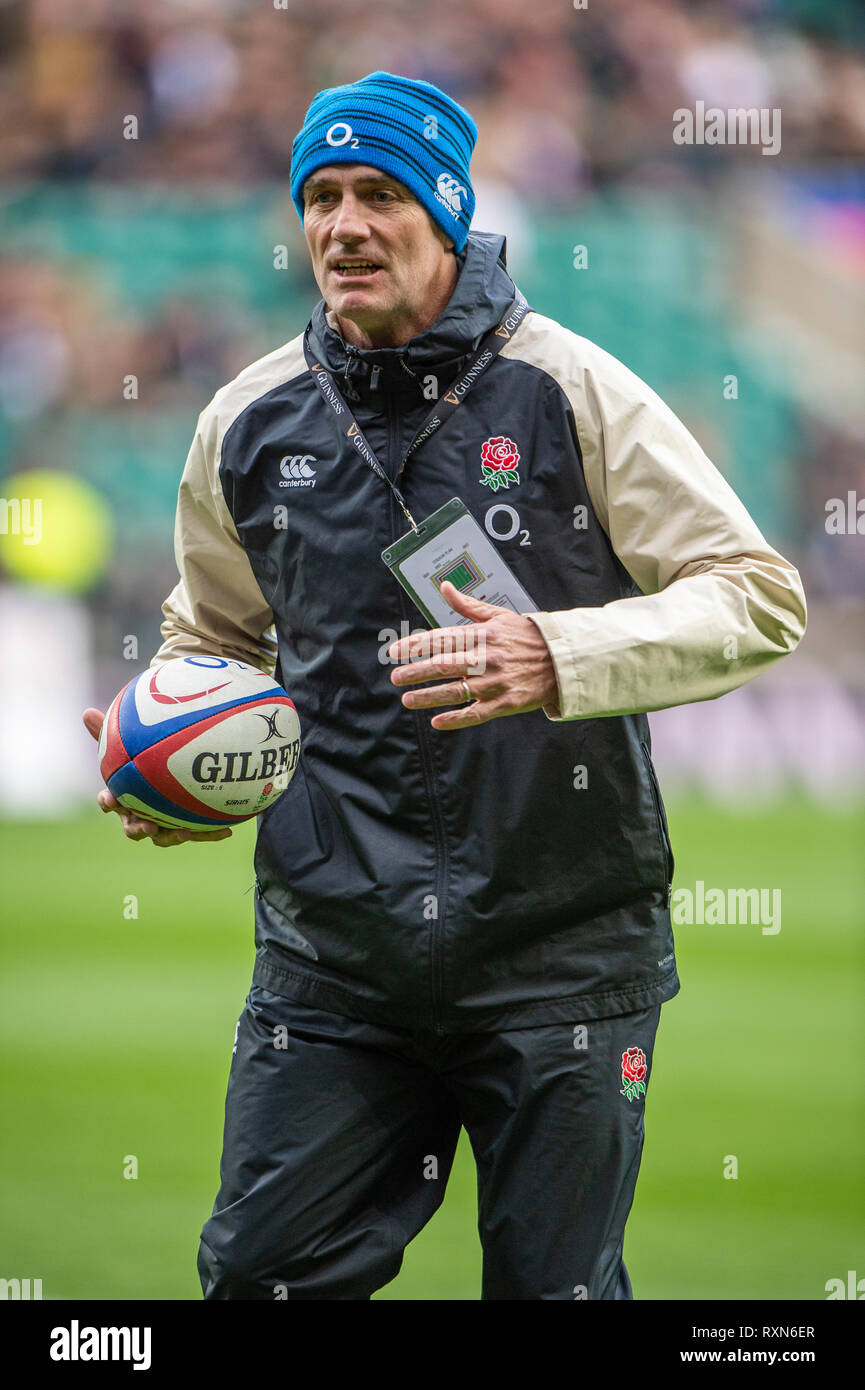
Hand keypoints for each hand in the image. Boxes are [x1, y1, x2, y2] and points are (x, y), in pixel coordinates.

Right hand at [82, 708, 231, 845]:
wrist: (169, 780)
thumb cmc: (140, 763)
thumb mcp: (125, 746)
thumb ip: (108, 733)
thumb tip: (87, 712)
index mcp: (123, 799)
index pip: (109, 802)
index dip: (108, 802)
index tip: (109, 798)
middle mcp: (139, 816)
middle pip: (134, 829)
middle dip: (139, 830)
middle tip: (147, 826)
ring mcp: (163, 825)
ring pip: (164, 837)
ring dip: (173, 836)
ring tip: (184, 833)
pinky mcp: (186, 828)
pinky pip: (198, 833)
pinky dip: (210, 834)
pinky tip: (227, 831)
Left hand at [386, 581, 559, 729]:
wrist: (561, 660)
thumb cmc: (526, 637)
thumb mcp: (498, 615)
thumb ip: (467, 605)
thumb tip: (445, 586)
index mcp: (483, 635)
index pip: (441, 639)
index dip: (415, 645)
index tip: (395, 651)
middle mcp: (487, 658)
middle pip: (443, 665)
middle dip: (415, 671)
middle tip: (396, 677)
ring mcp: (496, 682)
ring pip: (455, 691)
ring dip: (428, 696)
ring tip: (407, 699)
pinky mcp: (506, 703)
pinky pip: (476, 713)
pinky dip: (456, 719)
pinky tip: (437, 721)